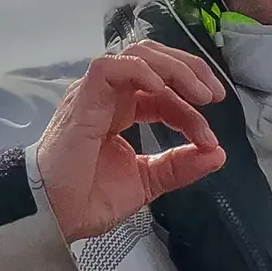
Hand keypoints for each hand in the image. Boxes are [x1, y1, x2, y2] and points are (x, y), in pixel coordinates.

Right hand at [36, 46, 225, 241]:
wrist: (53, 214)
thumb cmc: (89, 198)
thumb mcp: (148, 181)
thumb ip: (180, 165)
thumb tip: (218, 154)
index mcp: (121, 111)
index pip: (163, 94)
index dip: (190, 110)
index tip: (210, 139)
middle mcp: (109, 96)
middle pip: (154, 60)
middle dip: (191, 71)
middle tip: (215, 95)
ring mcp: (95, 94)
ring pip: (137, 55)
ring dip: (174, 68)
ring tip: (199, 94)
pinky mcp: (83, 98)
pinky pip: (110, 67)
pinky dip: (141, 71)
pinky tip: (162, 89)